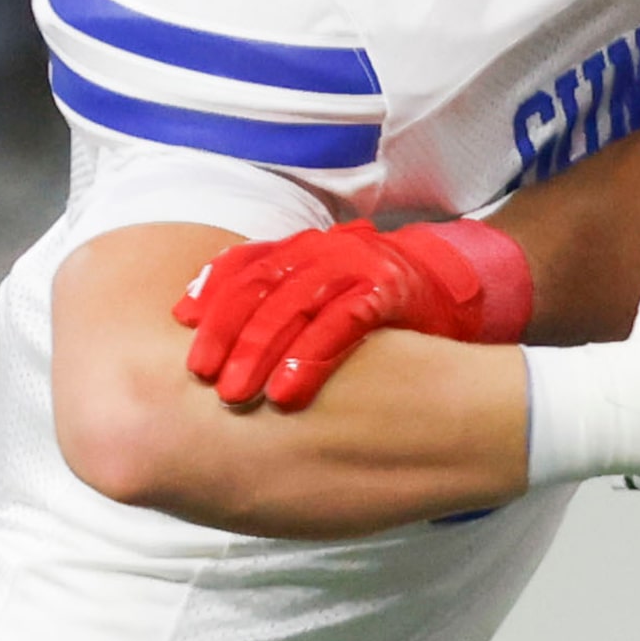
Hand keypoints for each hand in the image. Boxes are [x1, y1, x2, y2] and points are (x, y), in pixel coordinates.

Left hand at [175, 216, 533, 410]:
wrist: (458, 289)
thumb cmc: (377, 303)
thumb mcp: (324, 296)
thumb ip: (277, 306)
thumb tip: (207, 338)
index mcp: (306, 247)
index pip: (247, 263)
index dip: (211, 291)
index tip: (181, 327)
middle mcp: (329, 249)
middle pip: (262, 284)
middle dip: (226, 330)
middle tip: (201, 375)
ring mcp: (361, 266)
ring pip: (296, 301)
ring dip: (260, 348)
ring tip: (235, 393)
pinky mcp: (390, 292)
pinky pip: (343, 322)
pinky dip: (311, 356)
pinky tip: (288, 391)